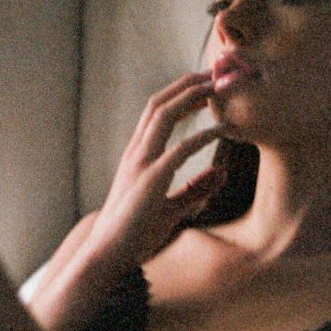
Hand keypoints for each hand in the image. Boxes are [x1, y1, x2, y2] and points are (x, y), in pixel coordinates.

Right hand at [87, 71, 224, 268]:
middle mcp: (136, 152)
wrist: (109, 255)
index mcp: (138, 155)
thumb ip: (196, 188)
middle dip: (187, 84)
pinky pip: (179, 150)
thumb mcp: (172, 207)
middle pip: (159, 103)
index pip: (157, 111)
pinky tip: (221, 130)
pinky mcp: (150, 181)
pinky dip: (202, 136)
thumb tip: (222, 172)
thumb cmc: (136, 233)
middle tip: (214, 75)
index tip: (205, 86)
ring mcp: (140, 164)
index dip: (181, 93)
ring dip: (191, 98)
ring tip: (216, 88)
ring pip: (163, 115)